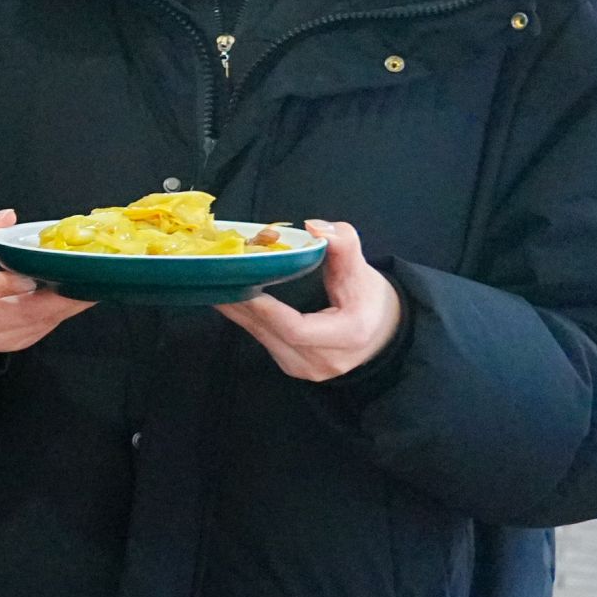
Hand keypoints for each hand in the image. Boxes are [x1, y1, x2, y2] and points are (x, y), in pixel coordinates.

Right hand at [0, 208, 88, 355]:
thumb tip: (8, 217)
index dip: (6, 285)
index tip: (32, 277)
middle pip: (22, 312)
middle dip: (59, 297)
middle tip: (87, 277)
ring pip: (38, 322)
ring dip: (67, 304)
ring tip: (91, 283)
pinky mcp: (11, 345)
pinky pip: (42, 328)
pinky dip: (60, 311)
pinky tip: (74, 295)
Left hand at [221, 218, 403, 381]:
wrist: (384, 334)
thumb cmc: (371, 300)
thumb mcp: (363, 270)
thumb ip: (344, 244)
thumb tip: (314, 226)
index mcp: (347, 336)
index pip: (295, 328)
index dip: (264, 309)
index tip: (240, 285)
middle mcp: (324, 361)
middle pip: (271, 333)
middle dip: (241, 305)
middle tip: (213, 278)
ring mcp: (307, 369)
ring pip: (263, 339)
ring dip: (238, 312)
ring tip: (214, 286)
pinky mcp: (294, 368)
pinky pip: (265, 342)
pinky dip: (248, 320)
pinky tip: (231, 300)